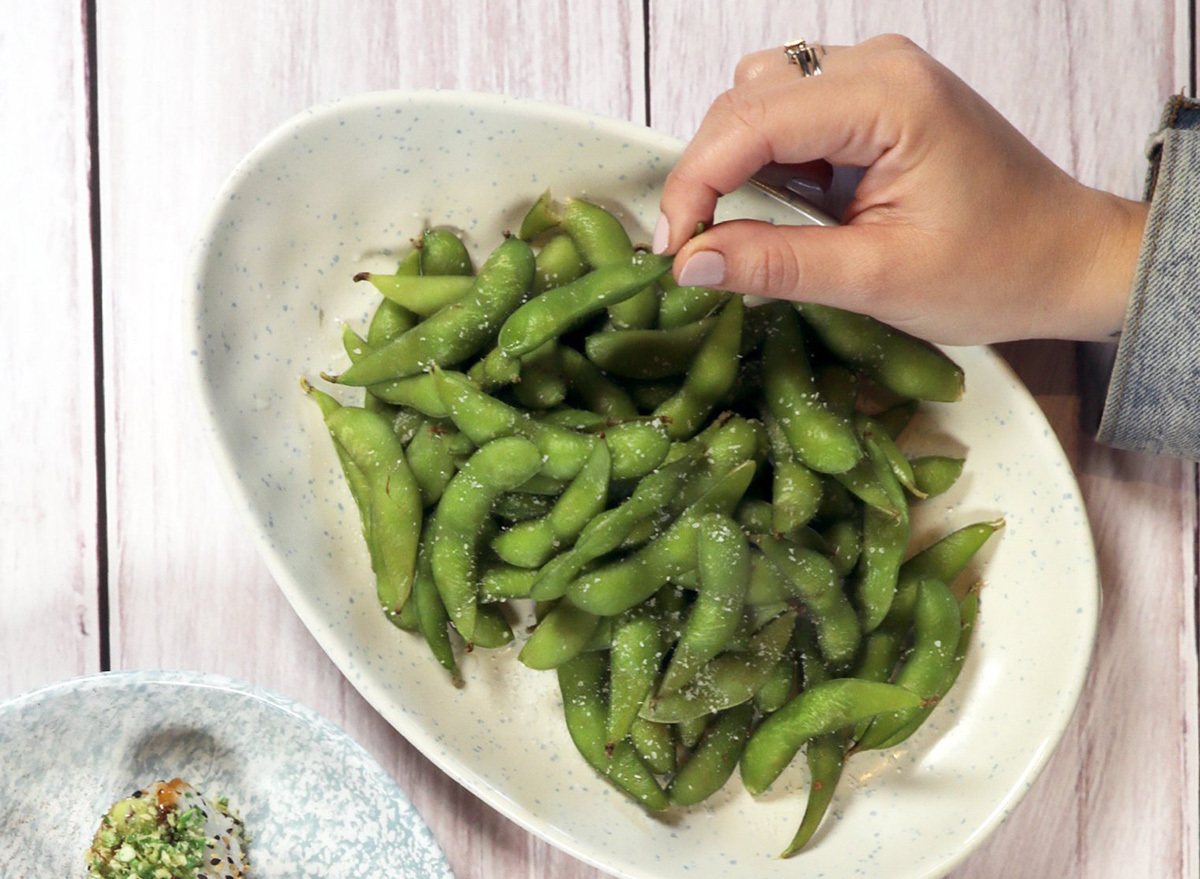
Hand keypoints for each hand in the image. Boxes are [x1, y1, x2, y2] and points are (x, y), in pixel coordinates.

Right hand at [653, 35, 1147, 344]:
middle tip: (701, 251)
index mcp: (888, 99)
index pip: (751, 121)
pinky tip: (793, 209)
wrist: (1065, 258)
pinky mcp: (874, 98)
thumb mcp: (877, 280)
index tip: (674, 248)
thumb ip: (776, 265)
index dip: (695, 184)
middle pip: (745, 100)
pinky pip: (790, 114)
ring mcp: (877, 75)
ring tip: (756, 229)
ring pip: (758, 99)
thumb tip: (691, 263)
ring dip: (738, 165)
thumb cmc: (996, 268)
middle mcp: (878, 66)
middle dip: (709, 176)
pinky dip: (770, 163)